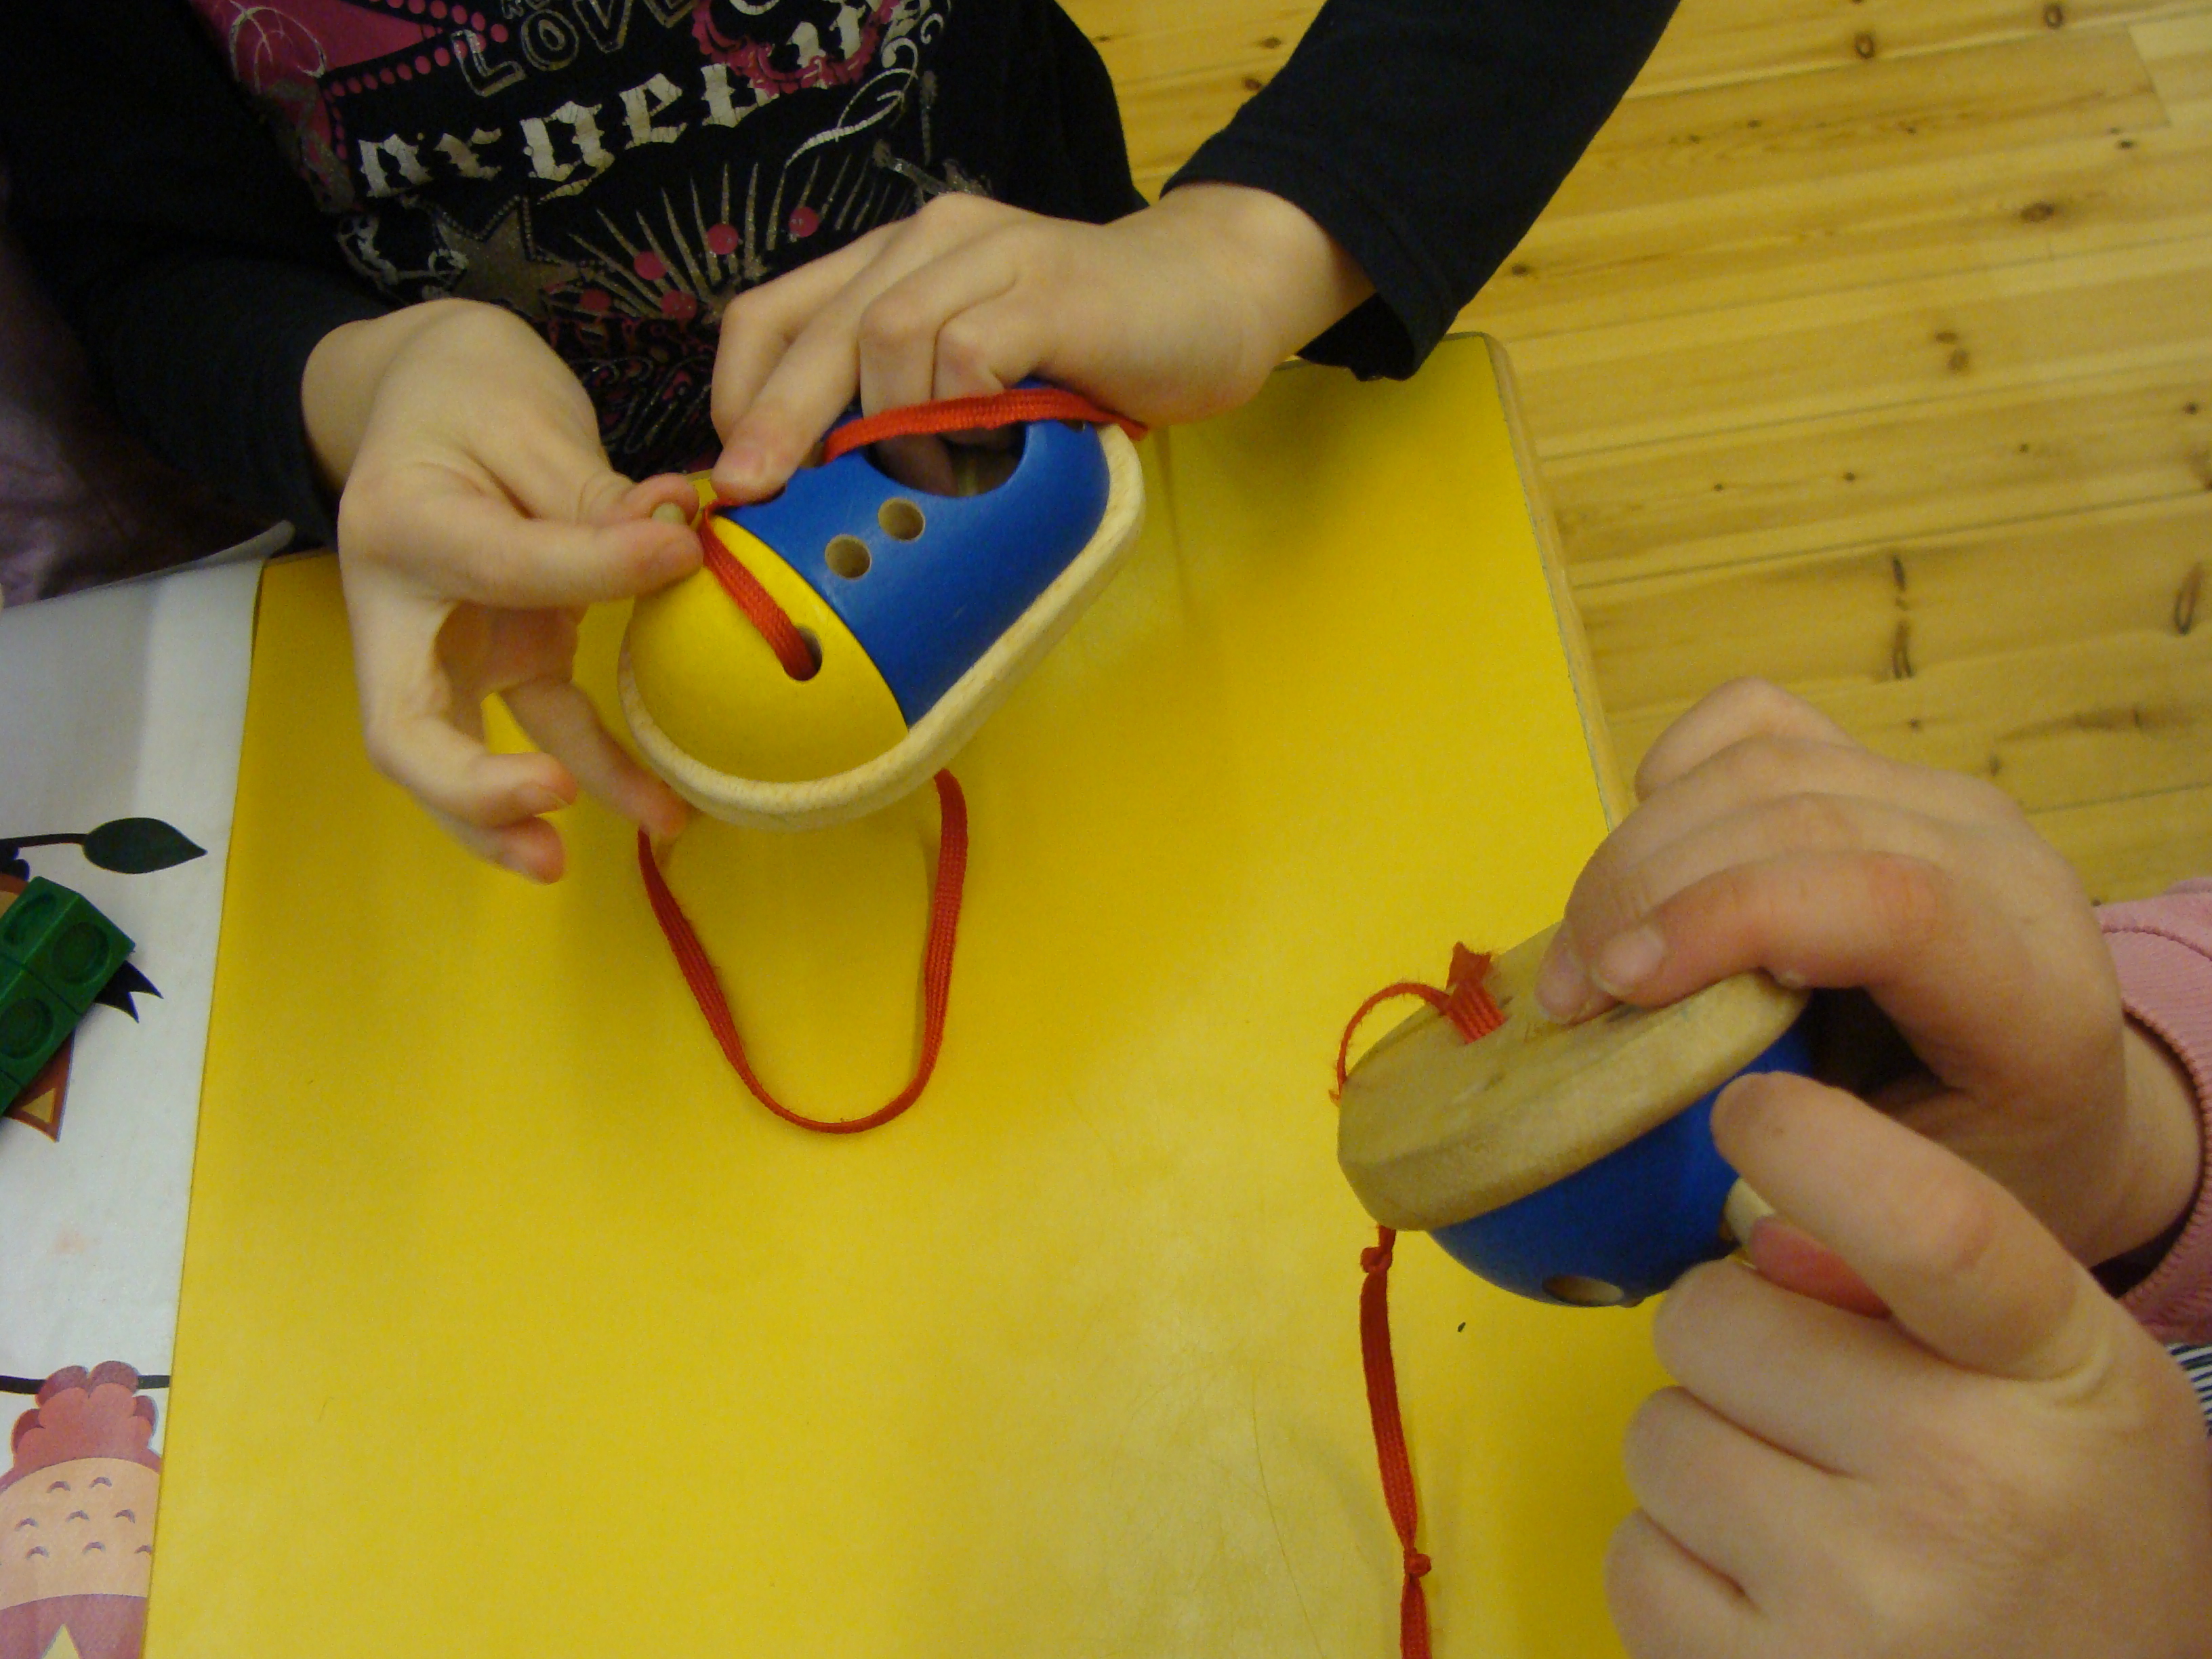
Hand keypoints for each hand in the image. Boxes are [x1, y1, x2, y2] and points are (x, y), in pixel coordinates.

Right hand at [303, 300, 699, 879]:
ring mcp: (454, 647)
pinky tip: (664, 806)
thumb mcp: (524, 416)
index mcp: (402, 525)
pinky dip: (598, 769)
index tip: (685, 546)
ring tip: (625, 837)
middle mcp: (404, 608)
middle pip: (406, 730)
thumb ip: (591, 492)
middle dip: (470, 786)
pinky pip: (547, 728)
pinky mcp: (506, 657)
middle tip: (548, 801)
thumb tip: (679, 538)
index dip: (594, 567)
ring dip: (529, 816)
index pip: (499, 566)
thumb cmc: (468, 393)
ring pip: (464, 756)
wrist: (425, 388)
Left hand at [707, 184, 1372, 501]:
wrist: (1214, 300)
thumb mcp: (977, 378)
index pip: (774, 313)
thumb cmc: (1091, 355)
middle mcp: (930, 243)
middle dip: (774, 420)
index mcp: (895, 262)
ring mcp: (993, 257)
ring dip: (889, 426)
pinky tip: (983, 453)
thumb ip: (909, 407)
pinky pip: (969, 352)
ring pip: (888, 336)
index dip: (742, 395)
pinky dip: (959, 414)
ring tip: (921, 485)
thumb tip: (821, 500)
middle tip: (752, 494)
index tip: (741, 479)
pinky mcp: (1050, 289)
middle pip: (820, 328)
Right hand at [1535, 678, 2200, 1265]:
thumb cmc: (1978, 1176)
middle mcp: (2005, 862)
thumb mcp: (1918, 1216)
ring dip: (1636, 850)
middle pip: (1800, 815)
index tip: (1619, 989)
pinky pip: (1755, 722)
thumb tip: (1665, 1114)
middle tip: (1566, 999)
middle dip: (1647, 892)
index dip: (1734, 921)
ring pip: (1760, 762)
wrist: (2055, 1108)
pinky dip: (1674, 774)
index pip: (1890, 903)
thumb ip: (1816, 1167)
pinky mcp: (1880, 767)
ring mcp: (1940, 799)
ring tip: (1583, 954)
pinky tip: (1646, 860)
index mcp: (2037, 993)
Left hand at [1609, 1071, 2211, 1658]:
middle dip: (1734, 1349)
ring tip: (1809, 1523)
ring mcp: (1861, 1597)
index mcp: (2060, 1383)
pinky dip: (1680, 1574)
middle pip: (1712, 1315)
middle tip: (1812, 1415)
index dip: (1809, 1142)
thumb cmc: (2066, 1539)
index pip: (1927, 1225)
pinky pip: (1633, 1558)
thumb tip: (1754, 1233)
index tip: (1749, 1110)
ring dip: (1704, 1466)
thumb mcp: (2061, 1385)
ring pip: (1657, 1435)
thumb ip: (1928, 1279)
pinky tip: (1776, 1603)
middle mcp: (1969, 1486)